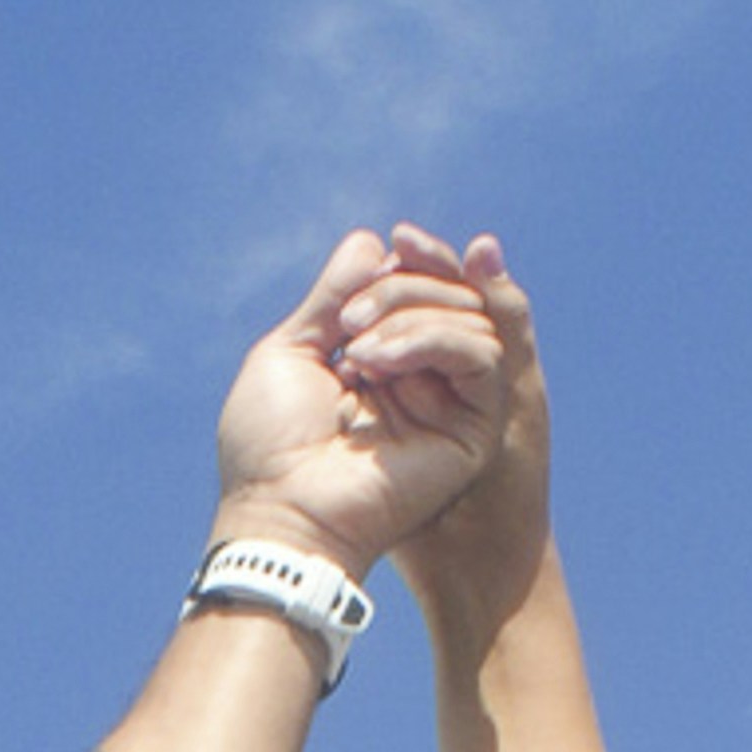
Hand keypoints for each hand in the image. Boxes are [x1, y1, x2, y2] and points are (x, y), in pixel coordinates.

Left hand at [210, 222, 534, 590]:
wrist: (284, 511)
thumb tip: (374, 241)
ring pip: (468, 318)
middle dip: (401, 286)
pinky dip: (432, 339)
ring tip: (357, 354)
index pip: (424, 288)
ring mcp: (448, 406)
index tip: (393, 242)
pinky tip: (380, 364)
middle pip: (451, 295)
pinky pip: (480, 356)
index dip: (416, 259)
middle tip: (349, 322)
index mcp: (382, 361)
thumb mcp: (294, 349)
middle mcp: (421, 380)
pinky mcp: (472, 432)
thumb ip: (335, 296)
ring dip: (410, 315)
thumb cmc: (271, 443)